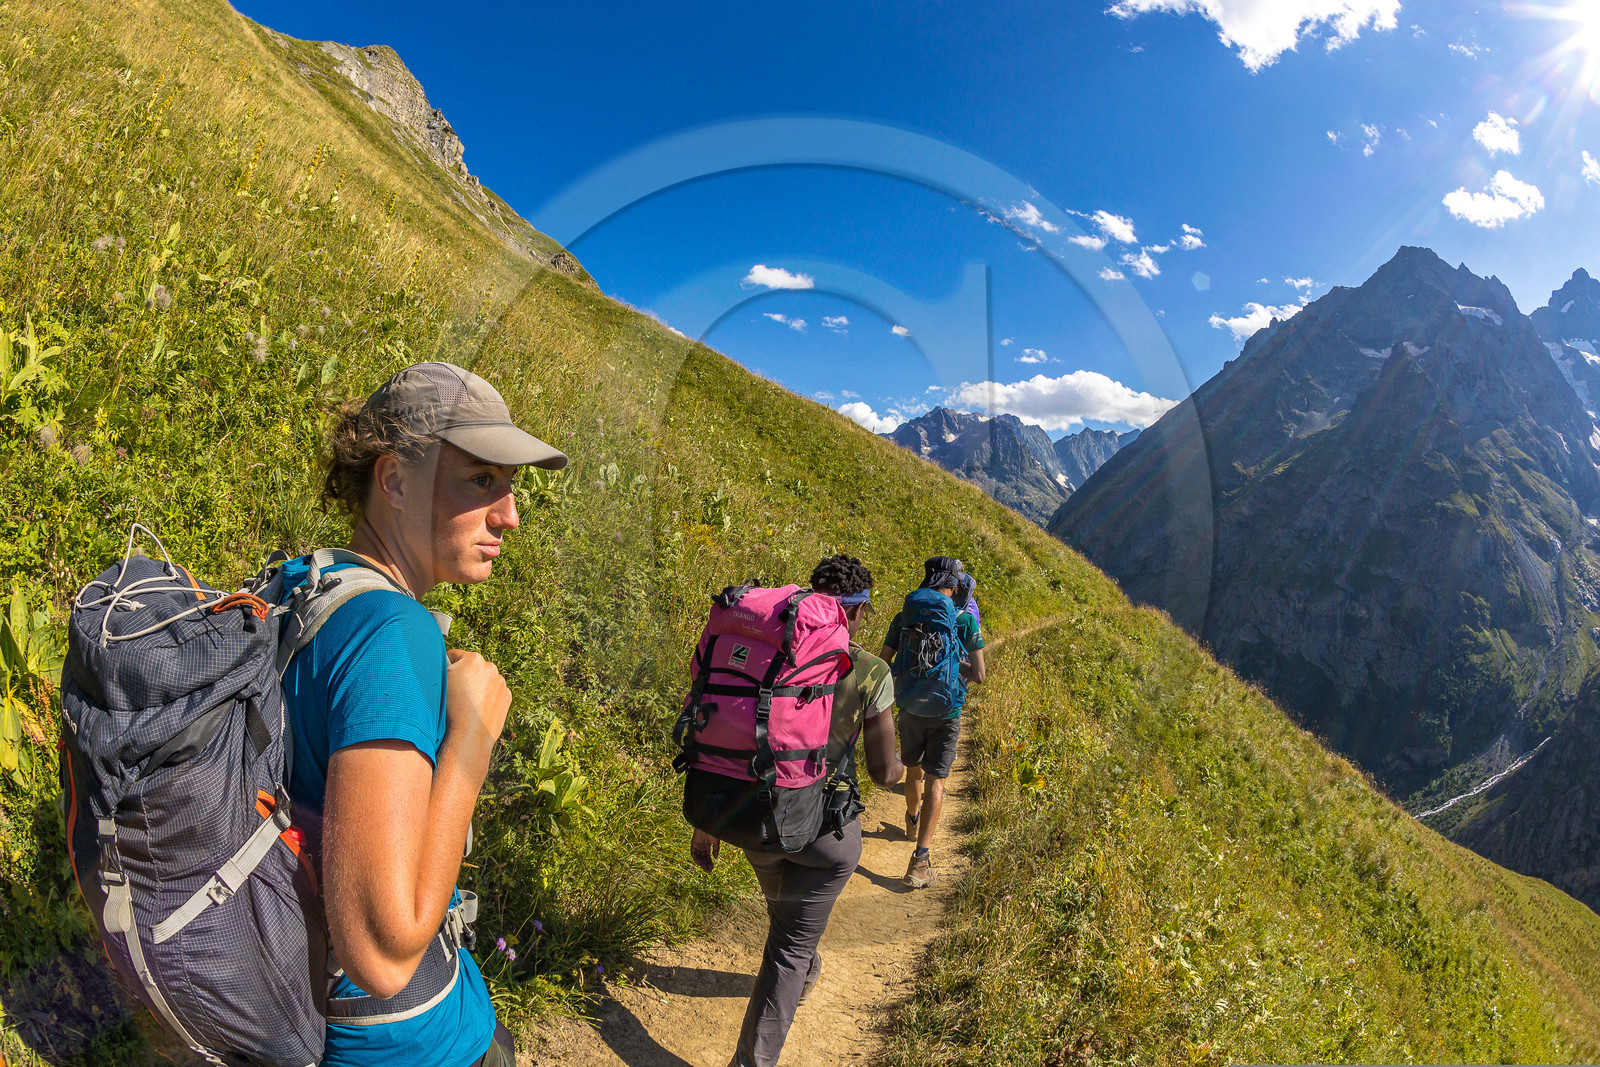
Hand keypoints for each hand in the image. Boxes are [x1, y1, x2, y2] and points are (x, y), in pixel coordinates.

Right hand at [444, 649, 510, 768]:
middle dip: (464, 676)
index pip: (453, 655)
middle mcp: (490, 667)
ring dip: (477, 686)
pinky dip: (488, 697)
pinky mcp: (507, 696)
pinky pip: (494, 692)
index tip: (444, 681)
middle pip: (471, 667)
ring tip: (467, 703)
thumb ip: (440, 667)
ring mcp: (501, 682)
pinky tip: (478, 708)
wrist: (469, 735)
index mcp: (472, 659)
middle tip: (456, 694)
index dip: (445, 668)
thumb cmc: (450, 709)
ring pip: (484, 679)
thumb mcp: (438, 683)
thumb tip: (441, 659)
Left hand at [690, 829, 720, 872]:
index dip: (709, 863)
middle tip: (709, 871)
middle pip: (703, 858)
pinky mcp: (693, 844)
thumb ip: (715, 850)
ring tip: (705, 869)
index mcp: (707, 846)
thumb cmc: (714, 831)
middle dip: (706, 865)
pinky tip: (699, 864)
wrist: (709, 824)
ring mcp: (697, 846)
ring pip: (698, 857)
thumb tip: (715, 858)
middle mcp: (701, 847)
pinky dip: (696, 859)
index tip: (712, 868)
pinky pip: (693, 853)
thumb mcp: (716, 842)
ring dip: (701, 863)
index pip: (707, 857)